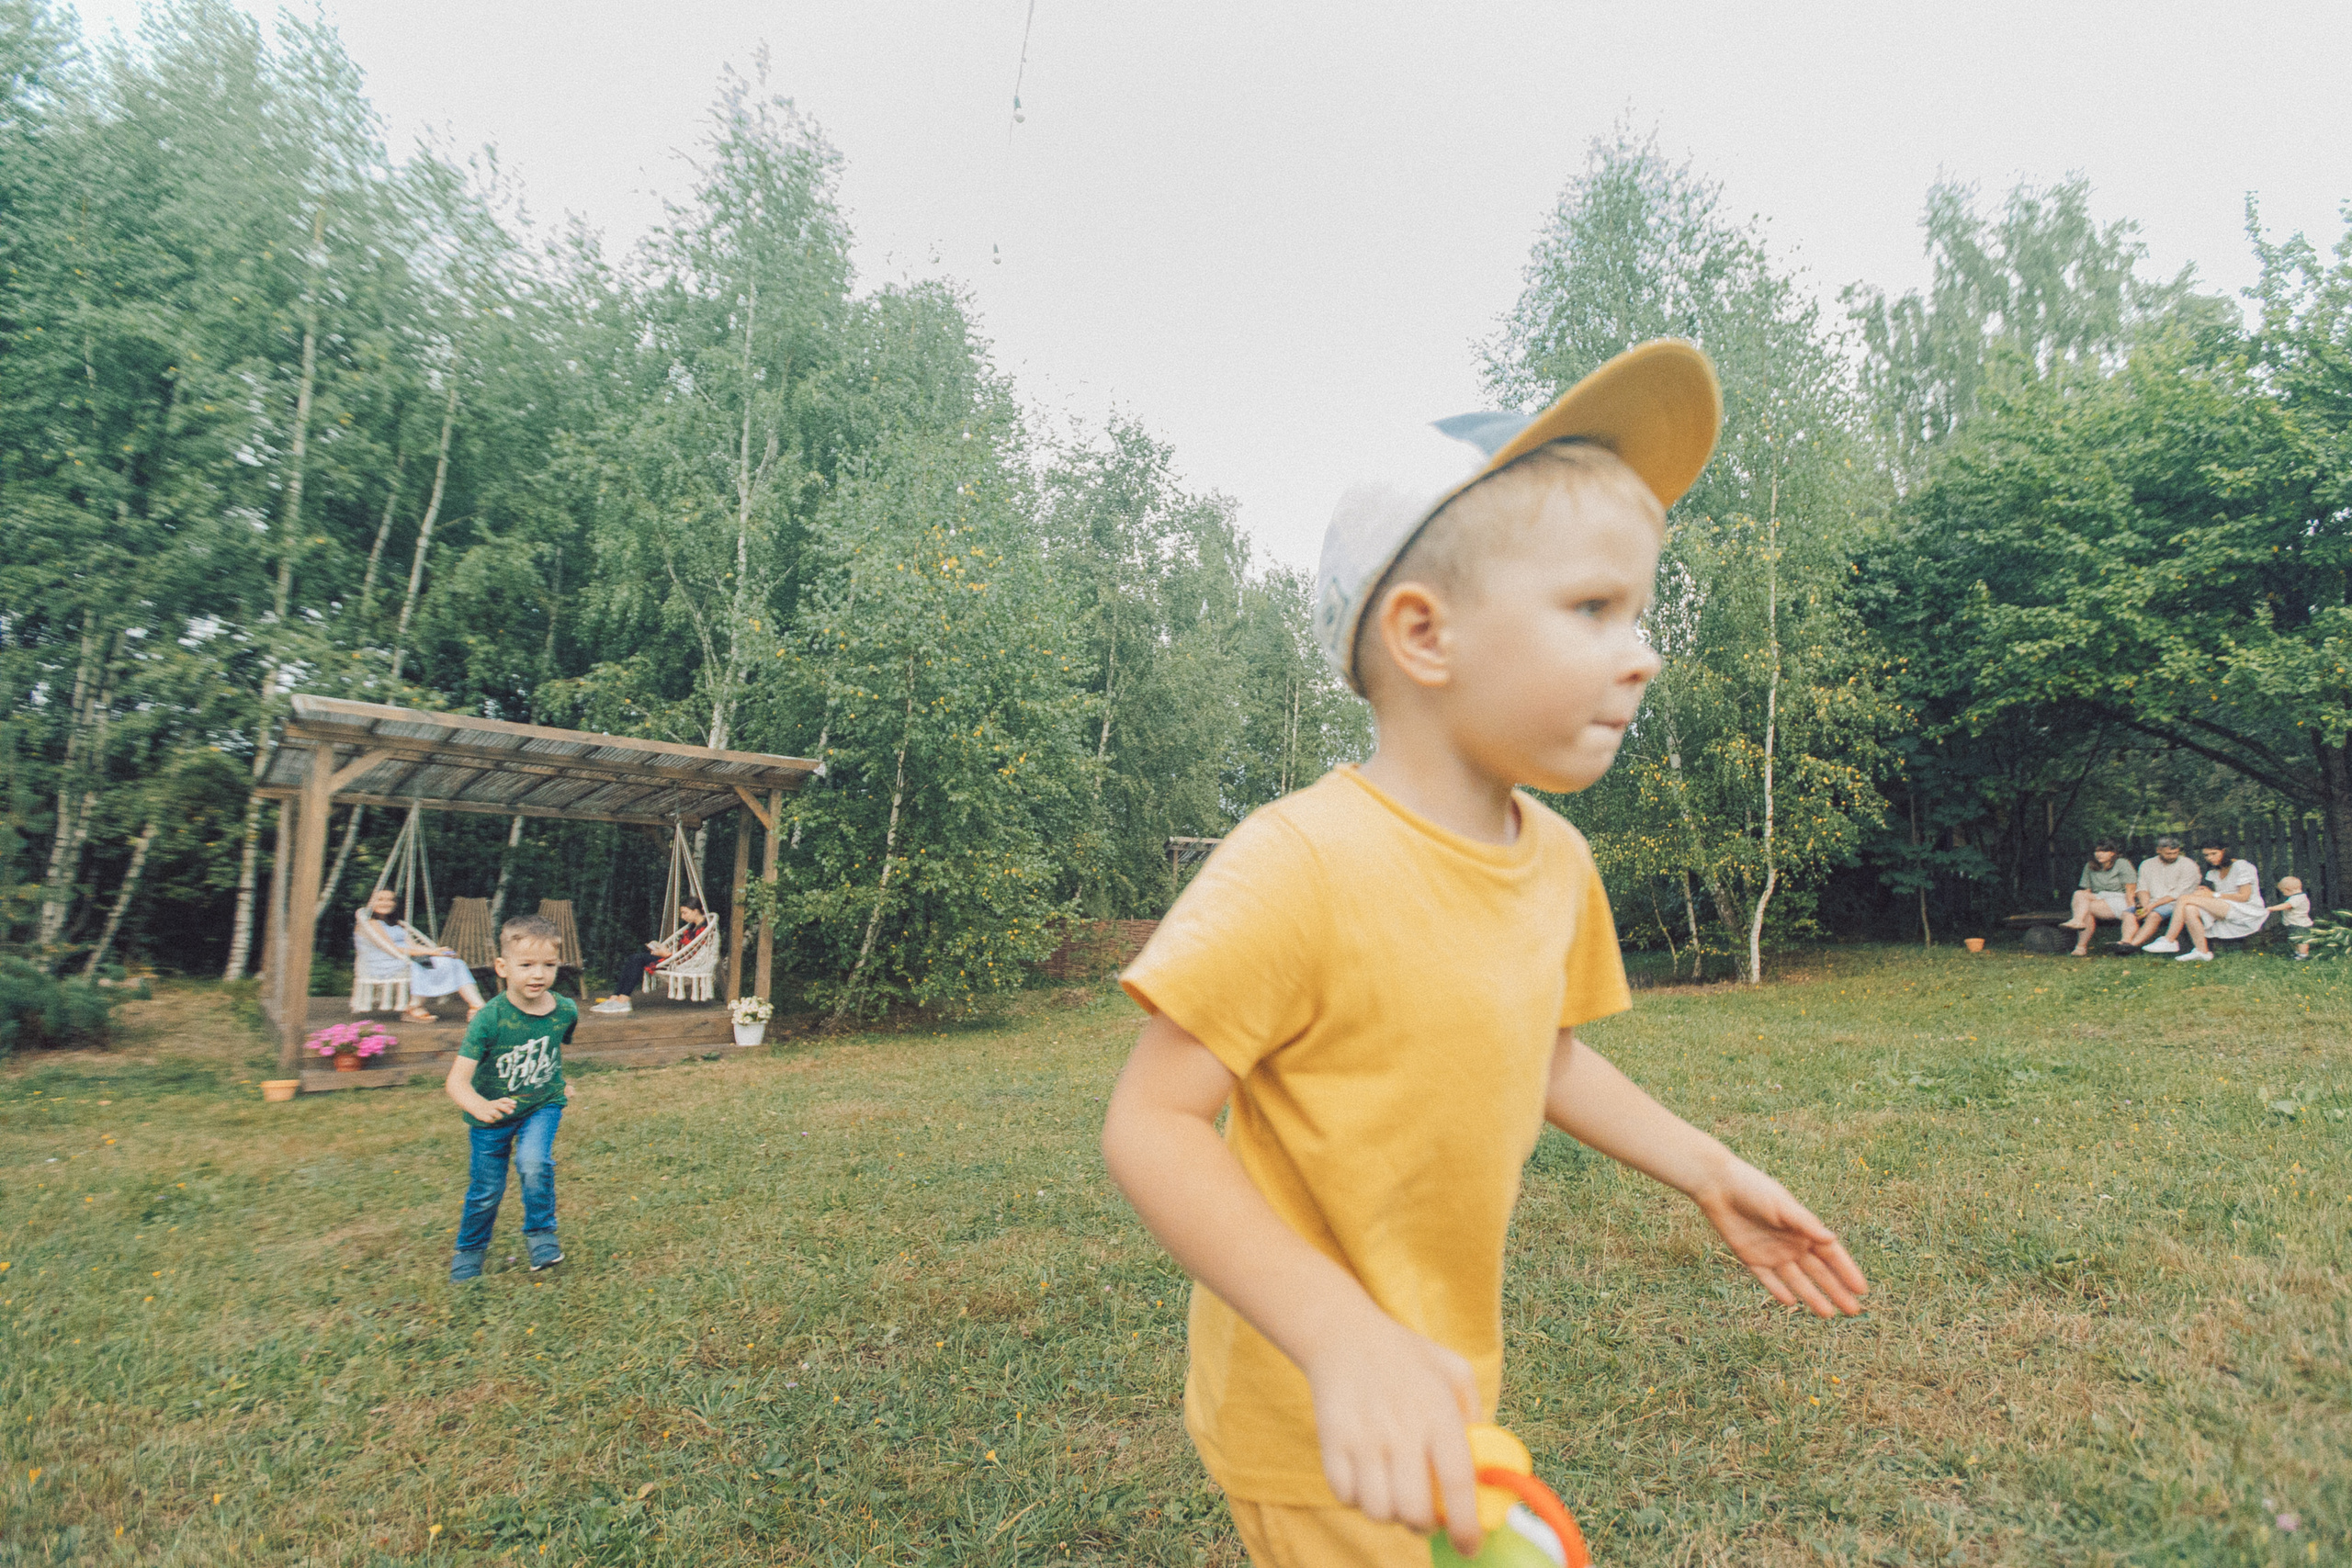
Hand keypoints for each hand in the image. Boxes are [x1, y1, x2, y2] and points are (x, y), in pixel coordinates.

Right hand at [476, 1096, 517, 1122]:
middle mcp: (493, 1105)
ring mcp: (488, 1111)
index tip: (515, 1104)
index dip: (509, 1101)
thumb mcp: (498, 1103)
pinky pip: (488, 1119)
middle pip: (500, 1105)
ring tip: (500, 1117)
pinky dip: (491, 1120)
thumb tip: (515, 1104)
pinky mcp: (482, 1116)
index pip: (503, 1100)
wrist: (478, 1106)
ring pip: (494, 1112)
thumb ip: (507, 1104)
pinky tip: (493, 1121)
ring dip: (499, 1115)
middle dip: (506, 1108)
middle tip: (511, 1112)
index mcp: (497, 1102)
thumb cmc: (492, 1106)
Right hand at [1303, 1307, 1485, 1557]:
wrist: (1344, 1333)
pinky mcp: (1331, 1441)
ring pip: (1378, 1510)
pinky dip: (1357, 1498)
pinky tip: (1366, 1478)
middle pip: (1414, 1511)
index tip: (1470, 1546)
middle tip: (1427, 1515)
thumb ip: (1476, 1416)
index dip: (1467, 1525)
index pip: (1458, 1483)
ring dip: (1390, 1513)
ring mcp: (1363, 1437)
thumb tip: (1487, 1466)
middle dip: (1425, 1525)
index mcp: (1438, 1412)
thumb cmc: (1407, 1357)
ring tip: (1394, 1493)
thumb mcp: (1455, 1371)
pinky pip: (1344, 1496)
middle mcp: (1401, 1428)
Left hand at [1692, 1160, 1868, 1316]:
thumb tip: (1832, 1239)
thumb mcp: (1782, 1206)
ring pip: (1797, 1280)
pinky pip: (1767, 1279)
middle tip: (1853, 1310)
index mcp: (1804, 1229)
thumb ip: (1805, 1224)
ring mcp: (1772, 1252)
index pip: (1831, 1255)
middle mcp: (1792, 1243)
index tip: (1862, 1290)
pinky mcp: (1751, 1258)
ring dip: (1812, 1296)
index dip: (1847, 1272)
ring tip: (1828, 1314)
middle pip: (1818, 1272)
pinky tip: (1790, 1303)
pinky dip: (1778, 1290)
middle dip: (1836, 1290)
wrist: (1719, 1186)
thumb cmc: (1754, 1189)